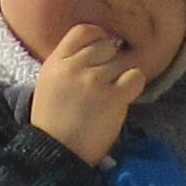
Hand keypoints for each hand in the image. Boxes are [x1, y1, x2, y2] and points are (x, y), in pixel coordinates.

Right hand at [28, 23, 150, 166]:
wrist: (56, 154)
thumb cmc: (54, 123)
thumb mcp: (49, 84)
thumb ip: (67, 65)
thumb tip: (95, 49)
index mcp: (55, 62)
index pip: (83, 31)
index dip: (98, 37)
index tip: (102, 52)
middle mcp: (74, 67)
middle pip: (105, 46)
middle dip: (109, 62)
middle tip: (104, 83)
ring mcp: (94, 81)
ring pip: (121, 63)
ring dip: (119, 79)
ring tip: (108, 97)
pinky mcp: (112, 97)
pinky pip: (135, 76)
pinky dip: (133, 86)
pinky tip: (123, 97)